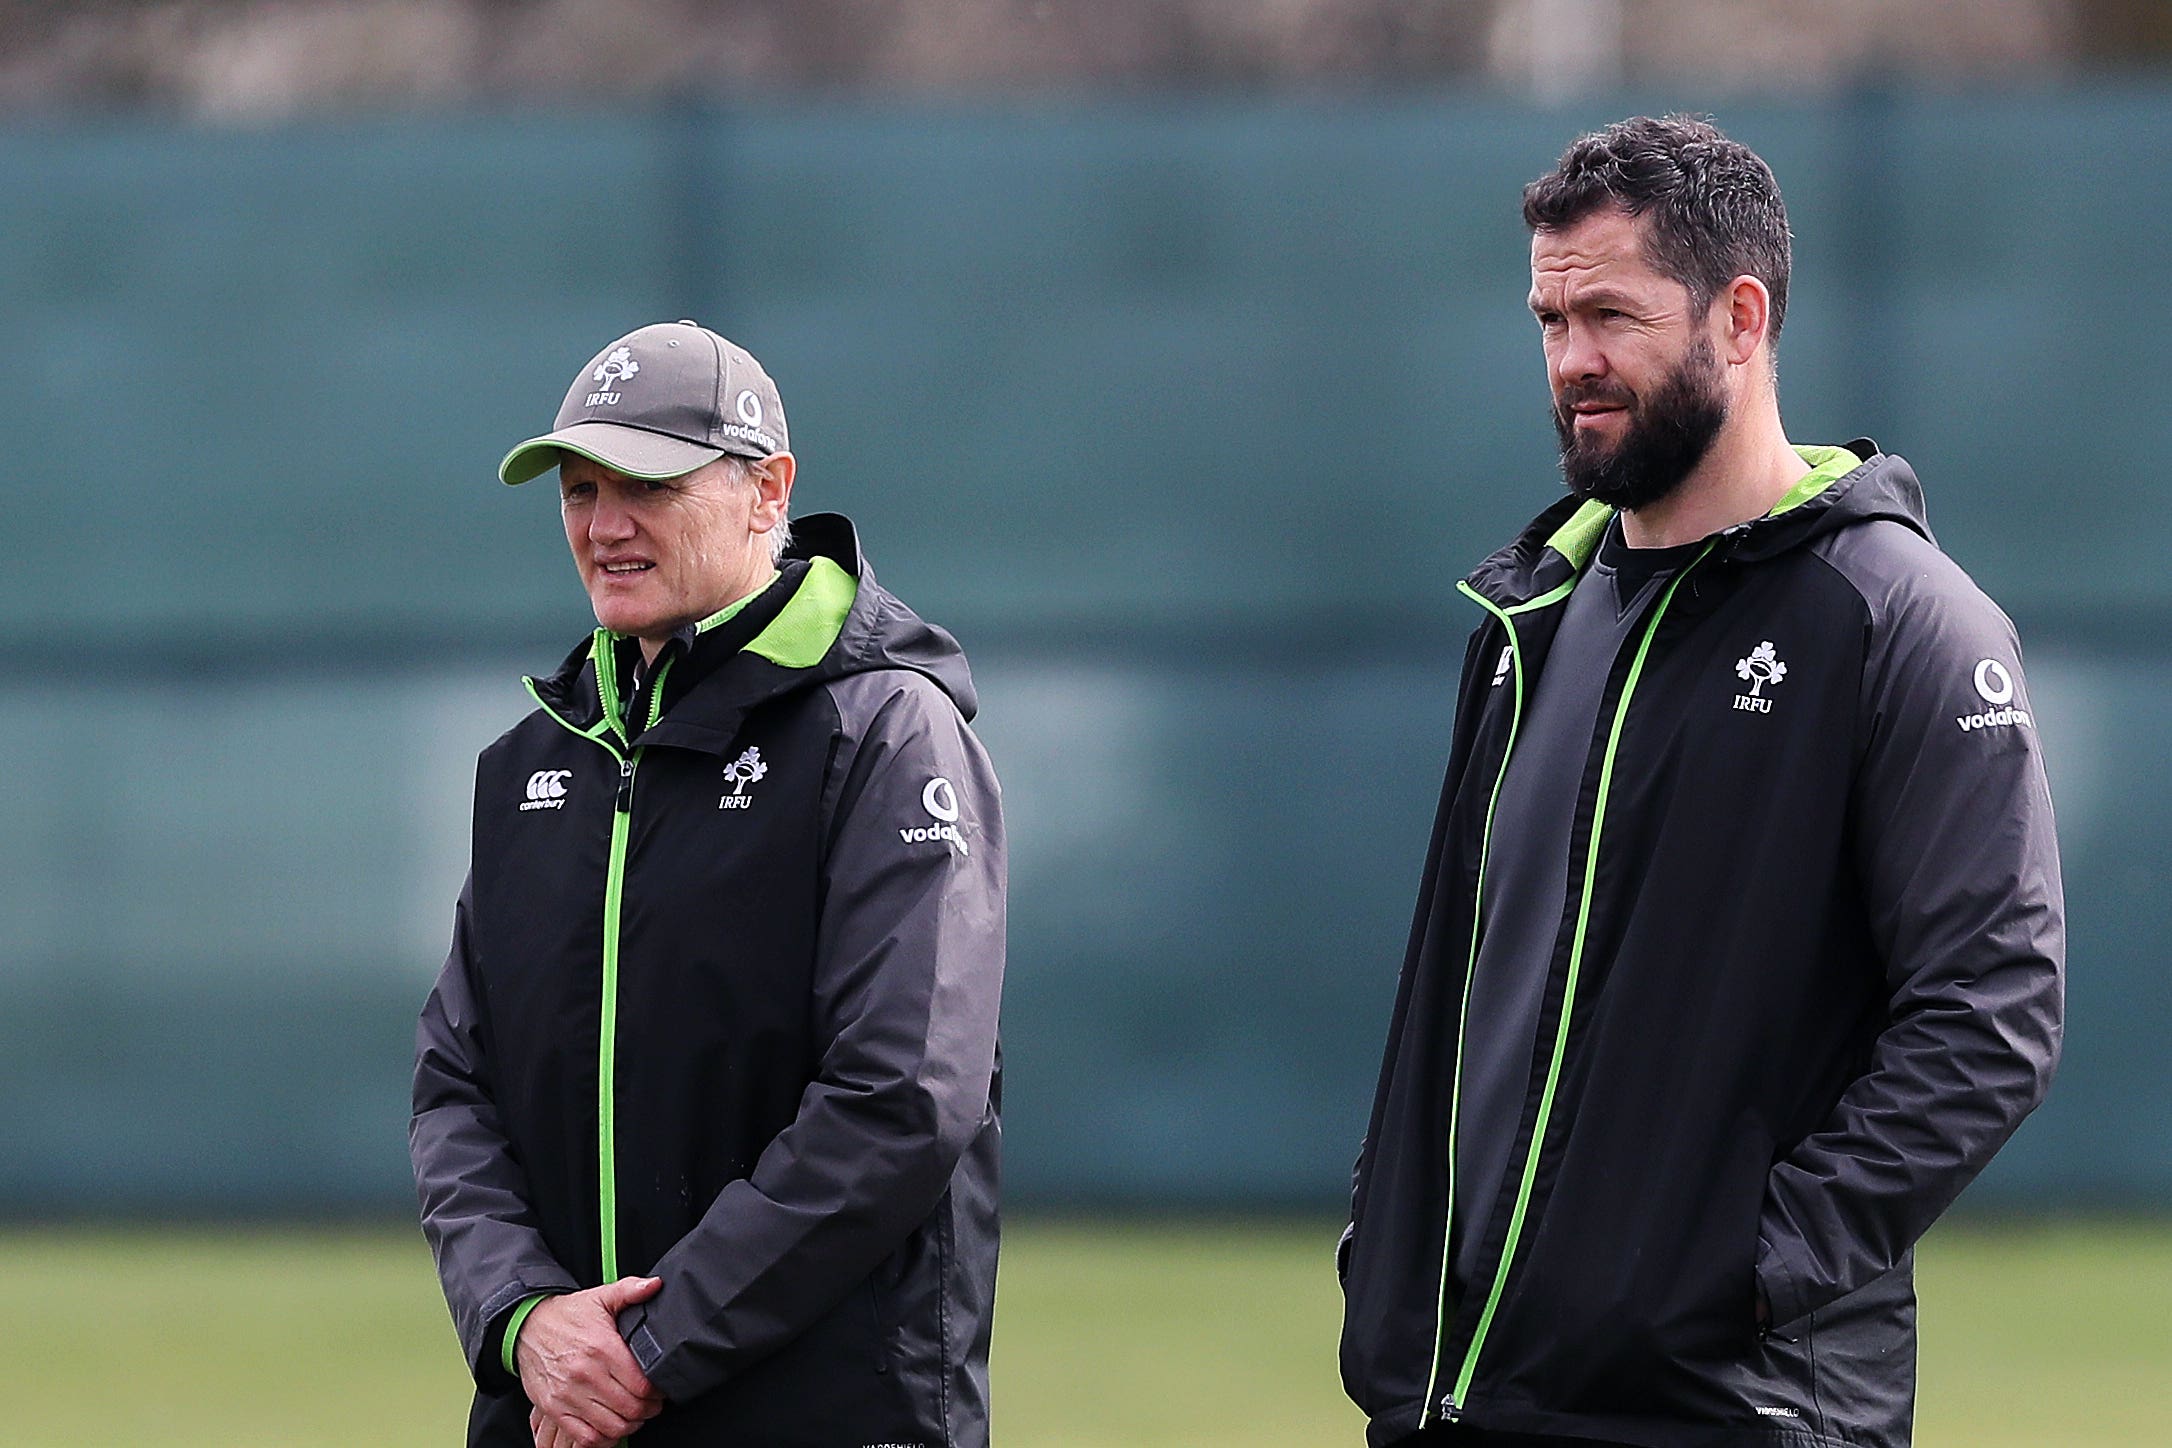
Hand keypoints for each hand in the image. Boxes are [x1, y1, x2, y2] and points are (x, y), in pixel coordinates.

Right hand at [515, 1276, 665, 1447]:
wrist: (525, 1327)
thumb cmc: (568, 1315)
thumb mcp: (601, 1296)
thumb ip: (631, 1290)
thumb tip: (656, 1285)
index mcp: (602, 1348)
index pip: (641, 1385)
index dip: (658, 1392)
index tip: (660, 1389)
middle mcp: (585, 1374)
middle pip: (630, 1409)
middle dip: (648, 1410)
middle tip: (652, 1404)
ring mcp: (567, 1395)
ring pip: (611, 1427)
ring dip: (629, 1426)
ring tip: (634, 1415)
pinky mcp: (554, 1409)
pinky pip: (585, 1437)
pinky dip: (603, 1438)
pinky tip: (610, 1426)